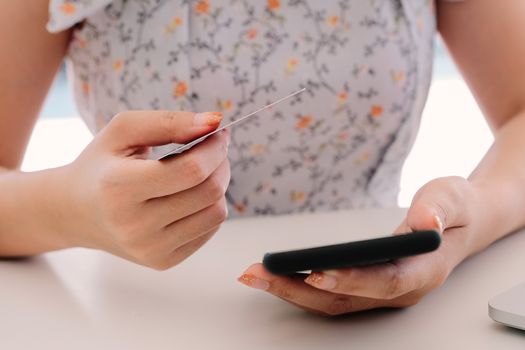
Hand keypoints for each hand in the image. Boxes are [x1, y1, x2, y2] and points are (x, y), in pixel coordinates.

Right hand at [53, 110, 229, 269]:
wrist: (77, 212)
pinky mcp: (162, 262)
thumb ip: (169, 122)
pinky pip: (210, 230)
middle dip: (220, 164)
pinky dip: (208, 208)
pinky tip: (188, 197)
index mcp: (119, 187)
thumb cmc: (103, 164)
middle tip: (212, 150)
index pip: (191, 170)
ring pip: (216, 214)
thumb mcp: (123, 131)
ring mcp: (149, 249)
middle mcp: (133, 226)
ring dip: (219, 186)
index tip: (218, 134)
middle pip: (209, 192)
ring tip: (200, 173)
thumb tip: (214, 122)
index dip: (214, 149)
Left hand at [238, 176, 480, 314]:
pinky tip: (275, 275)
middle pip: (346, 299)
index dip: (351, 280)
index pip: (385, 281)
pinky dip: (300, 287)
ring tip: (254, 275)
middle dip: (299, 289)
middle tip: (258, 273)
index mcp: (424, 271)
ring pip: (332, 302)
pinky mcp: (368, 287)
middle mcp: (401, 290)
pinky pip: (331, 294)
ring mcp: (382, 293)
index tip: (315, 273)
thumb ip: (439, 210)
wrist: (460, 224)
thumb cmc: (455, 209)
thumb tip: (425, 223)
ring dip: (291, 291)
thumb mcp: (452, 198)